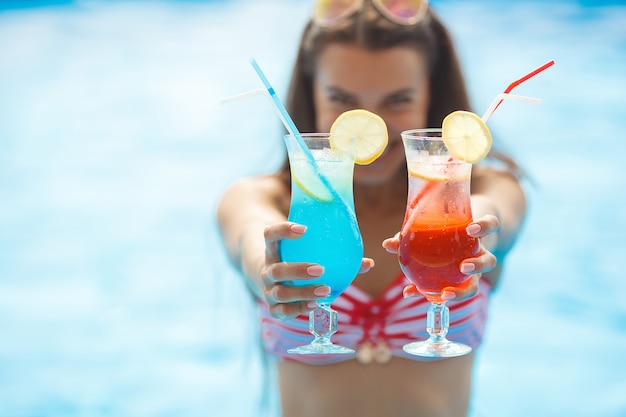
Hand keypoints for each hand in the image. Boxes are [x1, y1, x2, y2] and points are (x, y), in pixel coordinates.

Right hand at [262, 221, 373, 319]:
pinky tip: (316, 305)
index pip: (270, 234)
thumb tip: (368, 263)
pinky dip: (299, 309)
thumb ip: (334, 255)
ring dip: (303, 292)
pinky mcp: (273, 308)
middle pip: (277, 270)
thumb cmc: (297, 262)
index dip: (284, 230)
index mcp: (273, 250)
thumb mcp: (306, 253)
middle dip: (298, 270)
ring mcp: (268, 291)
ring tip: (325, 290)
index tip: (304, 229)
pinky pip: (283, 311)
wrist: (273, 282)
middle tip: (320, 269)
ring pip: (281, 293)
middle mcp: (267, 270)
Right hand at [382, 215, 498, 300]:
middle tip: (446, 291)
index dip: (452, 296)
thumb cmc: (444, 229)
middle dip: (462, 292)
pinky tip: (471, 228)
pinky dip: (484, 228)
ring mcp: (484, 247)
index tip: (437, 297)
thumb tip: (386, 245)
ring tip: (462, 267)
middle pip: (474, 284)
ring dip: (478, 264)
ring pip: (489, 262)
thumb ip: (408, 245)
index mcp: (460, 270)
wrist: (471, 208)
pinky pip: (492, 227)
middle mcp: (474, 262)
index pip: (459, 290)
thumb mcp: (427, 237)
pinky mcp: (491, 226)